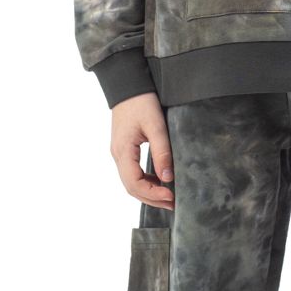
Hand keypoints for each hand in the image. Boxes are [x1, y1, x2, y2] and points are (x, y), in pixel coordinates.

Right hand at [111, 92, 174, 208]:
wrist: (128, 85)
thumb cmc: (142, 102)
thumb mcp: (156, 125)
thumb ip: (162, 152)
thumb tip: (168, 178)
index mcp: (123, 151)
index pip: (134, 183)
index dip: (153, 194)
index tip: (171, 196)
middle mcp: (117, 155)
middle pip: (131, 187)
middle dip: (152, 198)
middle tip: (173, 204)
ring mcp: (119, 153)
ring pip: (131, 182)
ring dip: (149, 191)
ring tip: (168, 197)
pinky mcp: (124, 149)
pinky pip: (132, 172)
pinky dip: (145, 181)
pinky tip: (160, 182)